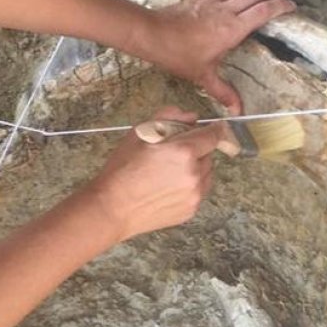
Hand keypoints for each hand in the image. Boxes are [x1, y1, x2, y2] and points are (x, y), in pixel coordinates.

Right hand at [83, 107, 225, 240]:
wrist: (112, 208)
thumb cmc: (122, 170)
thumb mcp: (140, 133)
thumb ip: (169, 117)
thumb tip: (191, 116)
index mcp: (184, 152)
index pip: (214, 135)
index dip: (212, 130)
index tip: (211, 128)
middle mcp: (194, 174)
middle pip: (209, 154)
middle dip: (197, 150)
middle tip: (173, 153)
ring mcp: (194, 195)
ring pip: (206, 174)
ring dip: (196, 168)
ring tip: (169, 172)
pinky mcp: (191, 210)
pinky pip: (199, 192)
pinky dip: (190, 186)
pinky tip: (167, 187)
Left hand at [130, 0, 295, 115]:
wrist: (152, 34)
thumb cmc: (179, 55)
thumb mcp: (203, 76)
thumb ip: (222, 92)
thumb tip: (238, 111)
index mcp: (233, 28)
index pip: (263, 12)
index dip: (280, 6)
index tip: (291, 6)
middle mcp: (226, 10)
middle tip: (279, 0)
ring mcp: (211, 1)